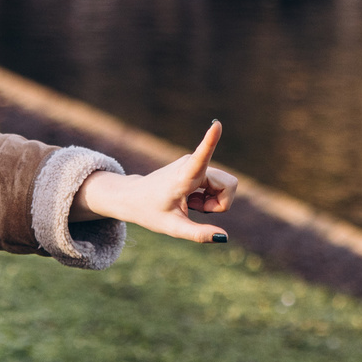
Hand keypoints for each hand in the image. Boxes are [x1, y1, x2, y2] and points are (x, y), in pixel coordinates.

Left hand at [72, 120, 237, 242]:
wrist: (133, 197)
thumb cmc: (150, 212)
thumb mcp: (173, 228)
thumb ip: (198, 234)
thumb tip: (224, 237)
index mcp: (184, 176)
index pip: (201, 157)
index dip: (210, 141)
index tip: (216, 124)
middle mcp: (192, 164)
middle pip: (228, 185)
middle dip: (219, 204)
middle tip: (196, 209)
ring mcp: (196, 164)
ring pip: (226, 186)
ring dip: (213, 201)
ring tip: (191, 204)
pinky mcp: (199, 166)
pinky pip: (219, 185)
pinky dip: (210, 197)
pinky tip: (191, 199)